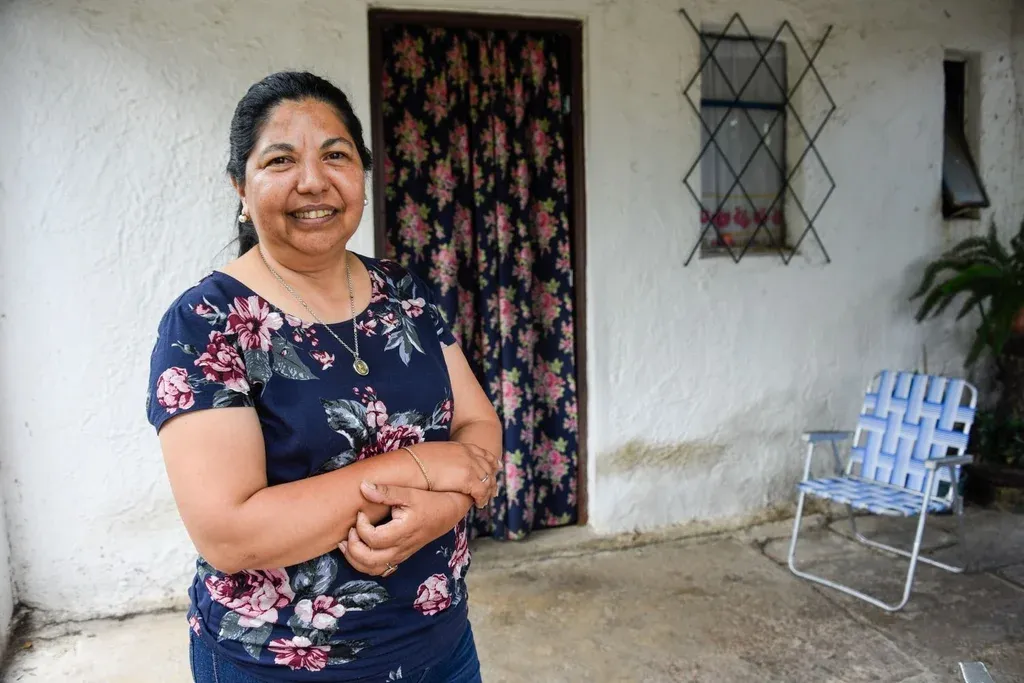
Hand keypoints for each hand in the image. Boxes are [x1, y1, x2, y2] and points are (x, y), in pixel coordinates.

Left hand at [339, 482, 456, 575]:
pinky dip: (364, 564)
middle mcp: (401, 548)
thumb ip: (386, 492)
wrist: (448, 513)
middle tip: (351, 529)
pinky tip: (357, 549)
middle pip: (369, 560)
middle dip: (353, 547)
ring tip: (346, 542)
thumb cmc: (429, 501)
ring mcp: (400, 555)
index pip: (373, 539)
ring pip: (372, 569)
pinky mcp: (399, 557)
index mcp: (403, 532)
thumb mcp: (409, 493)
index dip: (361, 526)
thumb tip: (363, 486)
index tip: (361, 513)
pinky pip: (378, 569)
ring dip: (354, 559)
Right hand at [419, 443, 499, 507]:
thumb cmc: (414, 461)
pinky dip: (482, 498)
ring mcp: (469, 466)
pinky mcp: (468, 479)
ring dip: (488, 491)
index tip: (495, 466)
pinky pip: (481, 492)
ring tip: (486, 500)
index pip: (481, 453)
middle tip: (493, 488)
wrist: (409, 466)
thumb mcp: (434, 453)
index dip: (489, 461)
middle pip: (488, 467)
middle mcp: (468, 455)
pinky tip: (479, 504)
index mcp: (460, 447)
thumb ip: (444, 457)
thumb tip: (440, 464)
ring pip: (487, 481)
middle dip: (492, 478)